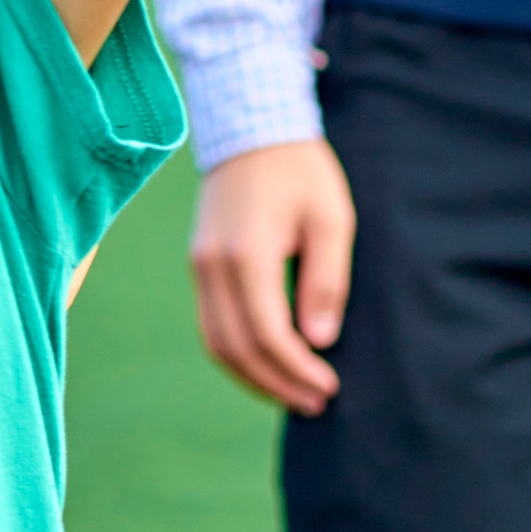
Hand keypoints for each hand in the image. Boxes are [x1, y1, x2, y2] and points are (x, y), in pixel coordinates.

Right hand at [187, 138, 355, 412]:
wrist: (250, 130)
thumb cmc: (301, 172)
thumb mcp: (331, 219)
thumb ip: (326, 280)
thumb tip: (319, 340)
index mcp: (246, 252)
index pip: (266, 332)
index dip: (296, 368)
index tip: (329, 385)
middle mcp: (212, 265)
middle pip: (234, 348)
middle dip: (276, 383)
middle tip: (316, 401)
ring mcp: (199, 266)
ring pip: (215, 343)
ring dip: (253, 377)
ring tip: (293, 394)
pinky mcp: (199, 266)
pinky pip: (211, 325)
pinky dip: (238, 355)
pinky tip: (269, 365)